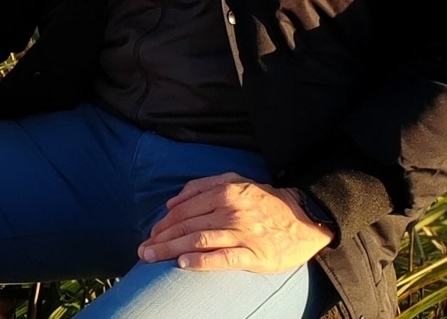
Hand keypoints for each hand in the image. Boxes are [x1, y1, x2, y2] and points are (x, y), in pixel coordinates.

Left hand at [138, 172, 334, 271]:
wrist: (303, 218)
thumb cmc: (265, 201)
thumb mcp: (238, 181)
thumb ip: (204, 185)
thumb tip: (173, 200)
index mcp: (225, 191)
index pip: (185, 208)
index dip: (165, 223)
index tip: (151, 235)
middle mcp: (231, 210)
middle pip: (187, 225)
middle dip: (161, 239)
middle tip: (143, 251)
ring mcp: (241, 232)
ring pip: (198, 240)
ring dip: (171, 250)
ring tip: (151, 259)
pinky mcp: (253, 254)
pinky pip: (222, 258)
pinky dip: (201, 261)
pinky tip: (184, 264)